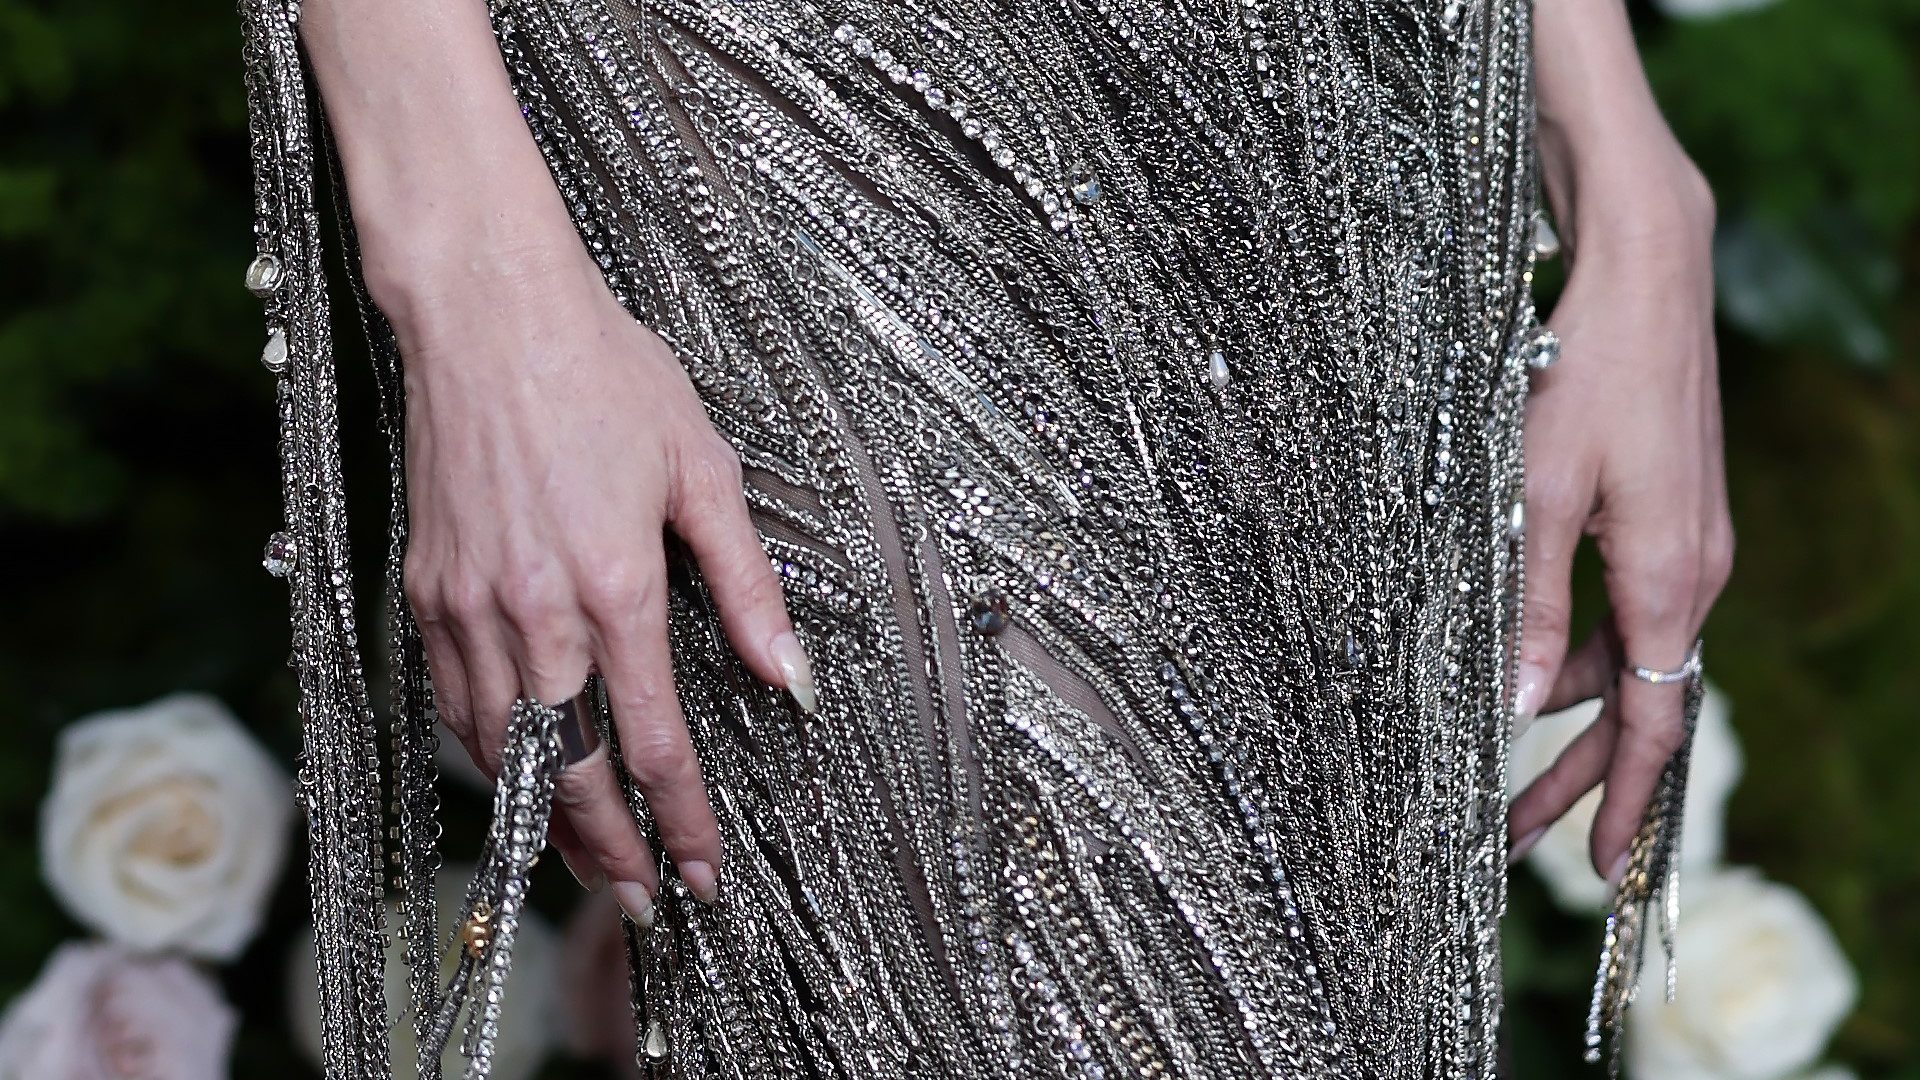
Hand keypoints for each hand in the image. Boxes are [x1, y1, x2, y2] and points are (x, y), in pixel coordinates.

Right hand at [386, 237, 816, 921]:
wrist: (485, 310)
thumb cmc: (604, 373)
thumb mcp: (703, 467)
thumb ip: (747, 583)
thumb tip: (789, 673)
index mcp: (616, 583)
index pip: (653, 741)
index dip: (683, 819)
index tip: (704, 872)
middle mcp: (533, 608)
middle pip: (569, 770)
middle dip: (610, 851)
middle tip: (642, 901)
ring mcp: (467, 603)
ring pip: (501, 750)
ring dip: (544, 815)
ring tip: (585, 856)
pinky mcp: (424, 586)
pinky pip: (455, 700)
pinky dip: (490, 753)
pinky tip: (521, 769)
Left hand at [1505, 144, 1732, 883]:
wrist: (1646, 277)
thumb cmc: (1587, 377)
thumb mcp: (1537, 499)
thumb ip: (1530, 607)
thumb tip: (1516, 705)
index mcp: (1669, 581)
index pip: (1653, 720)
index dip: (1624, 796)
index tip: (1606, 864)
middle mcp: (1694, 573)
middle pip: (1634, 700)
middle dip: (1575, 770)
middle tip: (1516, 834)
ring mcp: (1687, 543)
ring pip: (1623, 651)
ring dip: (1564, 700)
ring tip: (1492, 749)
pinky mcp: (1668, 515)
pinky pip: (1625, 605)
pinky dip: (1577, 640)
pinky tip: (1525, 650)